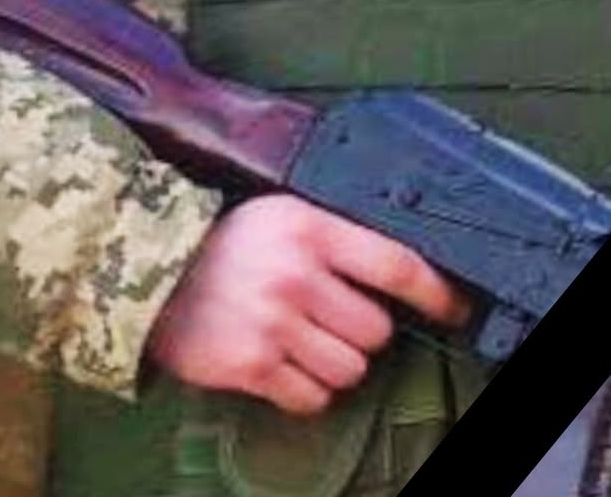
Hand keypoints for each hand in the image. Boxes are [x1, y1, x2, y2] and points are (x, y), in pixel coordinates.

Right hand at [146, 194, 470, 414]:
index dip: (436, 292)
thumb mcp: (285, 213)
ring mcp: (274, 324)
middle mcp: (297, 276)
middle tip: (332, 317)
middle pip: (376, 330)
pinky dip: (306, 389)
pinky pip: (311, 398)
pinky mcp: (251, 366)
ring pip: (349, 370)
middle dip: (362, 330)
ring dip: (336, 363)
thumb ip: (338, 236)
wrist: (153, 270)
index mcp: (312, 229)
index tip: (457, 308)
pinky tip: (283, 363)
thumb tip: (401, 269)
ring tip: (304, 340)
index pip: (395, 264)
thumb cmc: (228, 240)